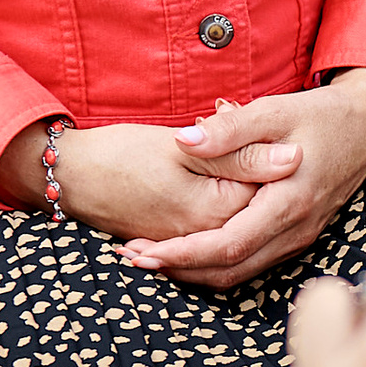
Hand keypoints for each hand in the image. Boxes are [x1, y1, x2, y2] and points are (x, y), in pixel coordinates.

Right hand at [0, 116, 266, 244]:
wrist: (71, 178)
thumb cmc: (121, 155)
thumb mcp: (182, 147)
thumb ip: (239, 153)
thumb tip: (294, 158)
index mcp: (218, 212)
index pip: (272, 189)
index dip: (271, 153)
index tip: (255, 123)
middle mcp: (211, 237)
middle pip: (260, 208)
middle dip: (260, 172)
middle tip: (242, 135)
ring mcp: (195, 244)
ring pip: (242, 221)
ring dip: (245, 193)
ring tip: (231, 155)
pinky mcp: (181, 242)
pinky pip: (219, 231)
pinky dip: (228, 208)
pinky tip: (222, 183)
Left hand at [123, 69, 365, 289]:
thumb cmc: (322, 115)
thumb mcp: (275, 111)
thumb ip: (229, 129)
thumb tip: (183, 139)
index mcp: (289, 203)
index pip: (229, 246)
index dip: (182, 255)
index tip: (142, 254)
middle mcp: (295, 230)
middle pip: (230, 271)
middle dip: (178, 270)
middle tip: (132, 258)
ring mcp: (298, 237)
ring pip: (240, 272)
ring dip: (194, 269)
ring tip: (148, 255)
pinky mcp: (296, 234)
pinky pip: (251, 261)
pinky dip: (215, 261)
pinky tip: (186, 248)